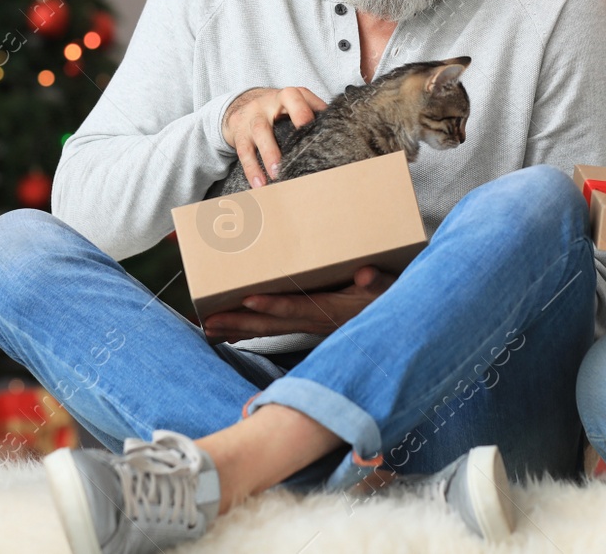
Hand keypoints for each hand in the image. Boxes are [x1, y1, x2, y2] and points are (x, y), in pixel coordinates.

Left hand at [201, 267, 395, 339]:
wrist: (397, 324)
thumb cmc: (389, 299)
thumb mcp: (389, 286)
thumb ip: (378, 281)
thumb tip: (366, 273)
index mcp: (331, 310)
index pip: (297, 308)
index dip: (273, 305)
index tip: (247, 298)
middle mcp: (316, 322)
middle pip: (272, 324)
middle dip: (239, 323)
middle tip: (209, 322)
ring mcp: (311, 326)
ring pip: (269, 330)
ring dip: (239, 330)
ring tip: (210, 329)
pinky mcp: (310, 326)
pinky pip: (276, 329)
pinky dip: (252, 331)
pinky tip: (233, 332)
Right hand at [220, 86, 327, 186]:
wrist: (243, 101)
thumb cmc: (280, 108)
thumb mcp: (297, 103)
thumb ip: (316, 113)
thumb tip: (345, 132)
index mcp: (289, 95)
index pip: (299, 100)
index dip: (306, 114)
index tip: (316, 131)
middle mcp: (268, 103)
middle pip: (278, 115)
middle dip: (285, 136)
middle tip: (295, 158)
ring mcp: (252, 117)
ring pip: (259, 133)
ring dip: (269, 156)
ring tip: (277, 176)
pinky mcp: (239, 132)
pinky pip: (244, 152)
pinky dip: (252, 170)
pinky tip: (259, 185)